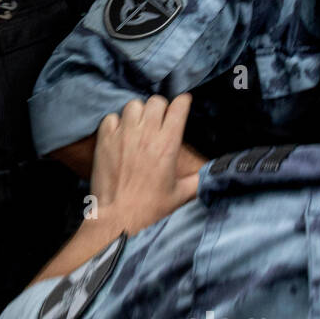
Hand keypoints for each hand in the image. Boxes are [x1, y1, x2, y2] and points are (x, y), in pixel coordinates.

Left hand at [90, 94, 201, 232]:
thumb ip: (200, 179)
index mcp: (168, 144)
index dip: (182, 102)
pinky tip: (120, 133)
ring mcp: (123, 135)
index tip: (183, 103)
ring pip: (133, 105)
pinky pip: (110, 118)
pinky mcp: (105, 141)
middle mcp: (146, 134)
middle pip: (156, 101)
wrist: (119, 217)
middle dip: (161, 107)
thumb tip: (215, 173)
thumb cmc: (151, 208)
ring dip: (138, 112)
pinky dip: (116, 122)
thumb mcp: (182, 194)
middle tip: (160, 118)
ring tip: (140, 124)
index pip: (178, 107)